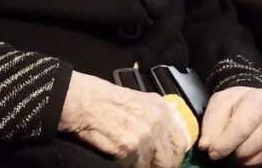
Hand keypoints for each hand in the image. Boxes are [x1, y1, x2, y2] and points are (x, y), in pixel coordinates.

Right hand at [59, 71, 188, 167]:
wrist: (81, 100)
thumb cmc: (101, 99)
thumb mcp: (136, 101)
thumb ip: (152, 117)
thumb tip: (162, 139)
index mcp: (160, 108)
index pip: (181, 142)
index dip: (172, 156)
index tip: (165, 162)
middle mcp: (156, 121)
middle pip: (170, 159)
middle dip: (159, 166)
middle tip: (147, 167)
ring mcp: (144, 135)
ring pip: (152, 166)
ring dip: (141, 166)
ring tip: (127, 159)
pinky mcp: (129, 147)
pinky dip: (125, 166)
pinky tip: (116, 156)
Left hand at [197, 86, 261, 164]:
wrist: (259, 102)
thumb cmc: (237, 103)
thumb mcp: (220, 102)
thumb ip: (211, 122)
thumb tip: (205, 146)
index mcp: (258, 101)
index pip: (240, 129)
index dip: (224, 144)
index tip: (212, 152)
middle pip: (245, 149)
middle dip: (229, 150)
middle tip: (224, 143)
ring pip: (251, 159)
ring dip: (238, 156)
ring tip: (237, 142)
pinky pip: (260, 164)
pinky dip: (249, 159)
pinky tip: (248, 146)